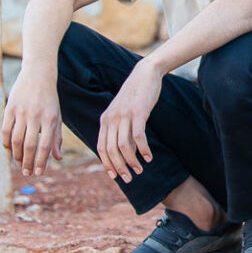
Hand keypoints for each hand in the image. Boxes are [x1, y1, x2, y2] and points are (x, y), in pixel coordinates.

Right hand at [2, 67, 62, 176]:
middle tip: (26, 172)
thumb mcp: (57, 117)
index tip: (38, 173)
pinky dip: (6, 143)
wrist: (38, 76)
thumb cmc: (49, 100)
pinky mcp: (9, 108)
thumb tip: (57, 158)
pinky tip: (10, 150)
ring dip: (16, 155)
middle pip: (29, 145)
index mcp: (50, 119)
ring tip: (19, 163)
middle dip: (27, 162)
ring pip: (16, 140)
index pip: (45, 146)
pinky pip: (5, 131)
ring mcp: (21, 112)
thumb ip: (56, 138)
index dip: (41, 161)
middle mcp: (36, 116)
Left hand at [97, 59, 161, 182]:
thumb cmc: (135, 96)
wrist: (145, 74)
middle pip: (111, 150)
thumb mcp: (125, 114)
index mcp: (105, 120)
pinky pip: (138, 136)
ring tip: (140, 170)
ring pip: (123, 146)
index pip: (102, 148)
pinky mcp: (138, 112)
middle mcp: (112, 119)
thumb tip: (128, 154)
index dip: (107, 164)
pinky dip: (143, 149)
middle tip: (130, 178)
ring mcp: (124, 116)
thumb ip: (123, 132)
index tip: (116, 177)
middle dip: (119, 168)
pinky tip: (149, 157)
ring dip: (132, 161)